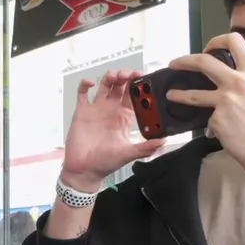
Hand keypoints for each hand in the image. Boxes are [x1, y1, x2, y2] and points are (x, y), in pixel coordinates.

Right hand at [60, 69, 165, 190]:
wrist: (84, 170)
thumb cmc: (105, 163)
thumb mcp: (128, 154)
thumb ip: (145, 148)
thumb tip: (162, 141)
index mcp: (124, 118)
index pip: (134, 97)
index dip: (139, 87)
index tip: (142, 80)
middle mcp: (111, 111)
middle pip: (121, 87)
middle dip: (125, 77)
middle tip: (128, 75)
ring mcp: (96, 109)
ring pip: (104, 86)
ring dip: (110, 77)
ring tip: (113, 76)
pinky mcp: (82, 111)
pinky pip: (82, 93)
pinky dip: (85, 84)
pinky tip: (90, 83)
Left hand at [166, 33, 244, 178]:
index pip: (235, 42)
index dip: (217, 41)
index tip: (208, 49)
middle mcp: (239, 83)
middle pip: (203, 61)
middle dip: (184, 61)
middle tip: (175, 64)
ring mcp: (226, 101)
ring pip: (193, 93)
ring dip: (178, 93)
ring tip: (171, 95)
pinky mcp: (217, 120)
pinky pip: (208, 119)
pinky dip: (212, 126)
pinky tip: (217, 132)